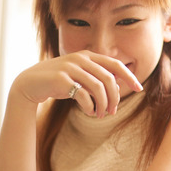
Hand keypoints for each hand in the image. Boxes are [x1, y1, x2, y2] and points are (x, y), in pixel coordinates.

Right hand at [11, 50, 142, 116]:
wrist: (31, 83)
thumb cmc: (60, 82)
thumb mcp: (80, 77)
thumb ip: (97, 78)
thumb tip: (118, 90)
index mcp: (88, 56)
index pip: (115, 64)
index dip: (129, 76)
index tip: (139, 89)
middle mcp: (81, 59)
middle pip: (109, 79)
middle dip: (115, 98)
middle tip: (112, 112)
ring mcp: (70, 67)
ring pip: (98, 88)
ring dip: (103, 105)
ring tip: (101, 115)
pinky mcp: (61, 79)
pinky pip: (83, 95)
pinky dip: (90, 106)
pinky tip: (89, 112)